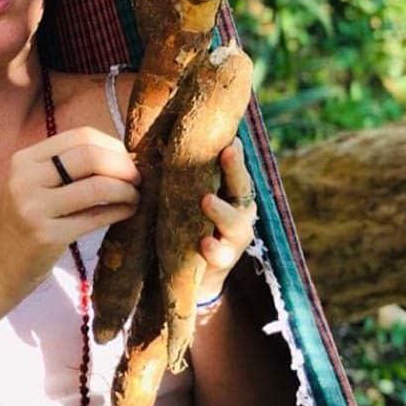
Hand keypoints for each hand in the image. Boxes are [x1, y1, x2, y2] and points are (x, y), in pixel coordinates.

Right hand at [0, 127, 140, 303]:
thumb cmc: (23, 225)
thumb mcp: (34, 187)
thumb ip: (68, 168)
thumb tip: (123, 155)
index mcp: (24, 159)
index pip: (80, 136)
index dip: (111, 144)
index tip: (127, 158)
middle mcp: (25, 178)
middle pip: (90, 156)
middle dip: (123, 164)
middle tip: (138, 177)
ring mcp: (33, 208)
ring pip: (97, 185)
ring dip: (126, 189)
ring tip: (135, 196)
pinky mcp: (47, 237)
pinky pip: (96, 216)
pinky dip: (120, 210)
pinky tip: (128, 212)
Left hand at [197, 137, 256, 300]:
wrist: (191, 269)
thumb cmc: (189, 220)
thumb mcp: (189, 195)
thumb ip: (187, 173)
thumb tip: (163, 136)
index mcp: (231, 191)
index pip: (235, 168)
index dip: (235, 153)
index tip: (230, 137)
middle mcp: (239, 211)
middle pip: (242, 187)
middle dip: (235, 169)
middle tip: (227, 152)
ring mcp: (234, 238)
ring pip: (235, 223)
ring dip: (222, 211)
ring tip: (207, 200)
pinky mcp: (223, 261)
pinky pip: (221, 255)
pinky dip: (214, 249)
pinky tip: (205, 243)